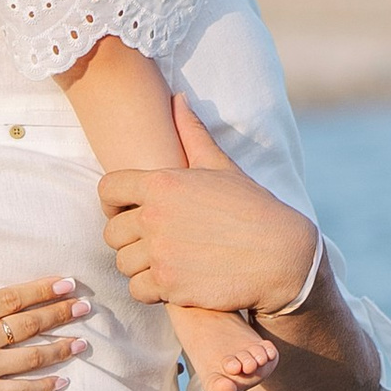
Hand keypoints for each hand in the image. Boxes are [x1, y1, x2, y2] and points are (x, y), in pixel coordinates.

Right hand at [0, 253, 85, 390]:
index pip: (11, 298)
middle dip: (59, 313)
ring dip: (60, 347)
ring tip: (82, 342)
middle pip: (29, 323)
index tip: (66, 283)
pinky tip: (62, 381)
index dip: (42, 290)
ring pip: (32, 355)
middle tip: (85, 307)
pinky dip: (43, 386)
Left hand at [99, 98, 321, 319]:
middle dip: (128, 239)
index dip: (112, 202)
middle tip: (152, 243)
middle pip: (112, 232)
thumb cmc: (252, 209)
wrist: (282, 257)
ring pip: (123, 263)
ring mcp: (160, 253)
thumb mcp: (221, 167)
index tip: (125, 211)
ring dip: (139, 266)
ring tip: (164, 262)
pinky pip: (137, 290)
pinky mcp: (169, 285)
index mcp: (162, 183)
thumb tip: (177, 99)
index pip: (108, 189)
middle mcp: (155, 216)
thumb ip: (192, 134)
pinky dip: (150, 291)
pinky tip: (170, 283)